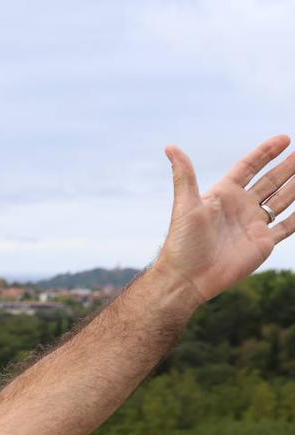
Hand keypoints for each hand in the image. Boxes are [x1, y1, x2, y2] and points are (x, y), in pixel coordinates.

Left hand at [158, 135, 294, 301]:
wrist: (189, 277)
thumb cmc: (183, 242)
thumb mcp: (185, 205)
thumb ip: (184, 175)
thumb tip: (169, 147)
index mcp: (223, 194)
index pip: (249, 167)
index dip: (266, 153)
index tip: (284, 139)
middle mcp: (240, 207)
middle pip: (270, 181)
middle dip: (288, 166)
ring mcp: (253, 224)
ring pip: (282, 199)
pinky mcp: (263, 243)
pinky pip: (288, 225)